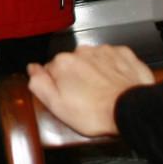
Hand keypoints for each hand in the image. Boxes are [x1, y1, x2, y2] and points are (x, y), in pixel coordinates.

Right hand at [26, 44, 151, 139]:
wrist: (130, 110)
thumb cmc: (96, 113)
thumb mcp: (57, 106)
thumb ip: (39, 84)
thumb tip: (32, 69)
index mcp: (62, 63)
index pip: (51, 70)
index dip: (57, 85)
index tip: (66, 97)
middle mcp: (82, 51)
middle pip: (72, 63)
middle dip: (76, 77)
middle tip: (84, 98)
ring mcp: (104, 51)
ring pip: (92, 60)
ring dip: (94, 72)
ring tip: (101, 93)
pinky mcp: (123, 54)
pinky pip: (112, 59)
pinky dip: (113, 68)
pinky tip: (115, 83)